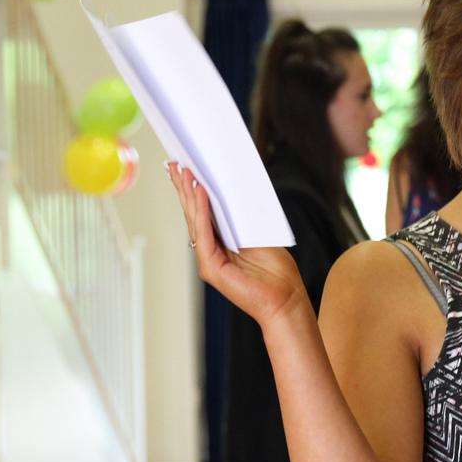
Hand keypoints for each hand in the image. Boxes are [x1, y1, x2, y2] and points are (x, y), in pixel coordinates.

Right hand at [166, 163, 307, 327]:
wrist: (285, 299)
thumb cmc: (276, 271)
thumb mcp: (258, 235)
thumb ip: (242, 218)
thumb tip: (233, 190)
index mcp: (221, 241)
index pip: (203, 211)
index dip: (194, 190)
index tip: (187, 167)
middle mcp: (210, 249)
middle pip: (194, 213)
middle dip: (185, 186)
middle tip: (177, 162)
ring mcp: (208, 259)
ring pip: (195, 220)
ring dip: (190, 194)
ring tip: (185, 170)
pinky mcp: (210, 267)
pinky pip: (204, 233)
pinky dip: (202, 212)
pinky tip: (200, 193)